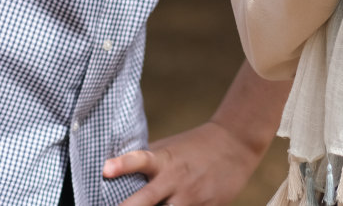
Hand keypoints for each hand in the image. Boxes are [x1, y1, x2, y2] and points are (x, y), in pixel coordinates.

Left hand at [104, 119, 260, 205]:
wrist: (236, 143)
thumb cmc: (194, 146)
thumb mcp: (168, 148)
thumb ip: (144, 163)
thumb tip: (111, 173)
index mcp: (164, 160)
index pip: (141, 160)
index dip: (123, 165)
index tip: (105, 170)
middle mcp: (176, 179)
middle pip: (148, 199)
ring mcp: (193, 197)